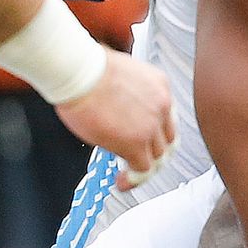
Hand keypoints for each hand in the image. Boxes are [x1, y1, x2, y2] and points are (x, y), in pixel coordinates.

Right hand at [54, 50, 175, 190]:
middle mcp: (162, 105)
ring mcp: (151, 125)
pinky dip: (134, 178)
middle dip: (154, 150)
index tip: (145, 137)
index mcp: (159, 85)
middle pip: (168, 137)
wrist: (80, 71)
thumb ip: (127, 92)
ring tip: (129, 173)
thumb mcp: (121, 72)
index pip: (167, 115)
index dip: (156, 131)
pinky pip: (143, 169)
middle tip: (140, 159)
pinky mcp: (136, 143)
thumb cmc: (87, 66)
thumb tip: (117, 106)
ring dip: (144, 165)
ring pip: (158, 155)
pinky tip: (122, 180)